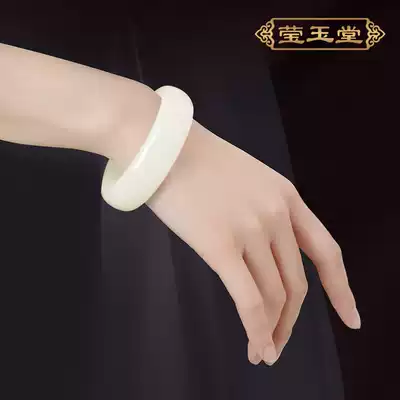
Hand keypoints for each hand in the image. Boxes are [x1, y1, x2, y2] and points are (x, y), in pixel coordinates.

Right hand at [146, 121, 359, 365]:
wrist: (164, 145)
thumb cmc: (198, 160)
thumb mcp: (246, 180)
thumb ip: (261, 214)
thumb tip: (259, 255)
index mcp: (287, 197)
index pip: (327, 251)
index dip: (341, 289)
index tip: (351, 318)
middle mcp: (277, 216)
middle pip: (296, 283)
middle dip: (290, 320)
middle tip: (279, 342)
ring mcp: (251, 231)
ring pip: (273, 295)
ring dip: (272, 330)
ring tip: (264, 351)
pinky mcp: (220, 246)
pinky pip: (248, 299)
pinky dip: (257, 330)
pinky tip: (257, 348)